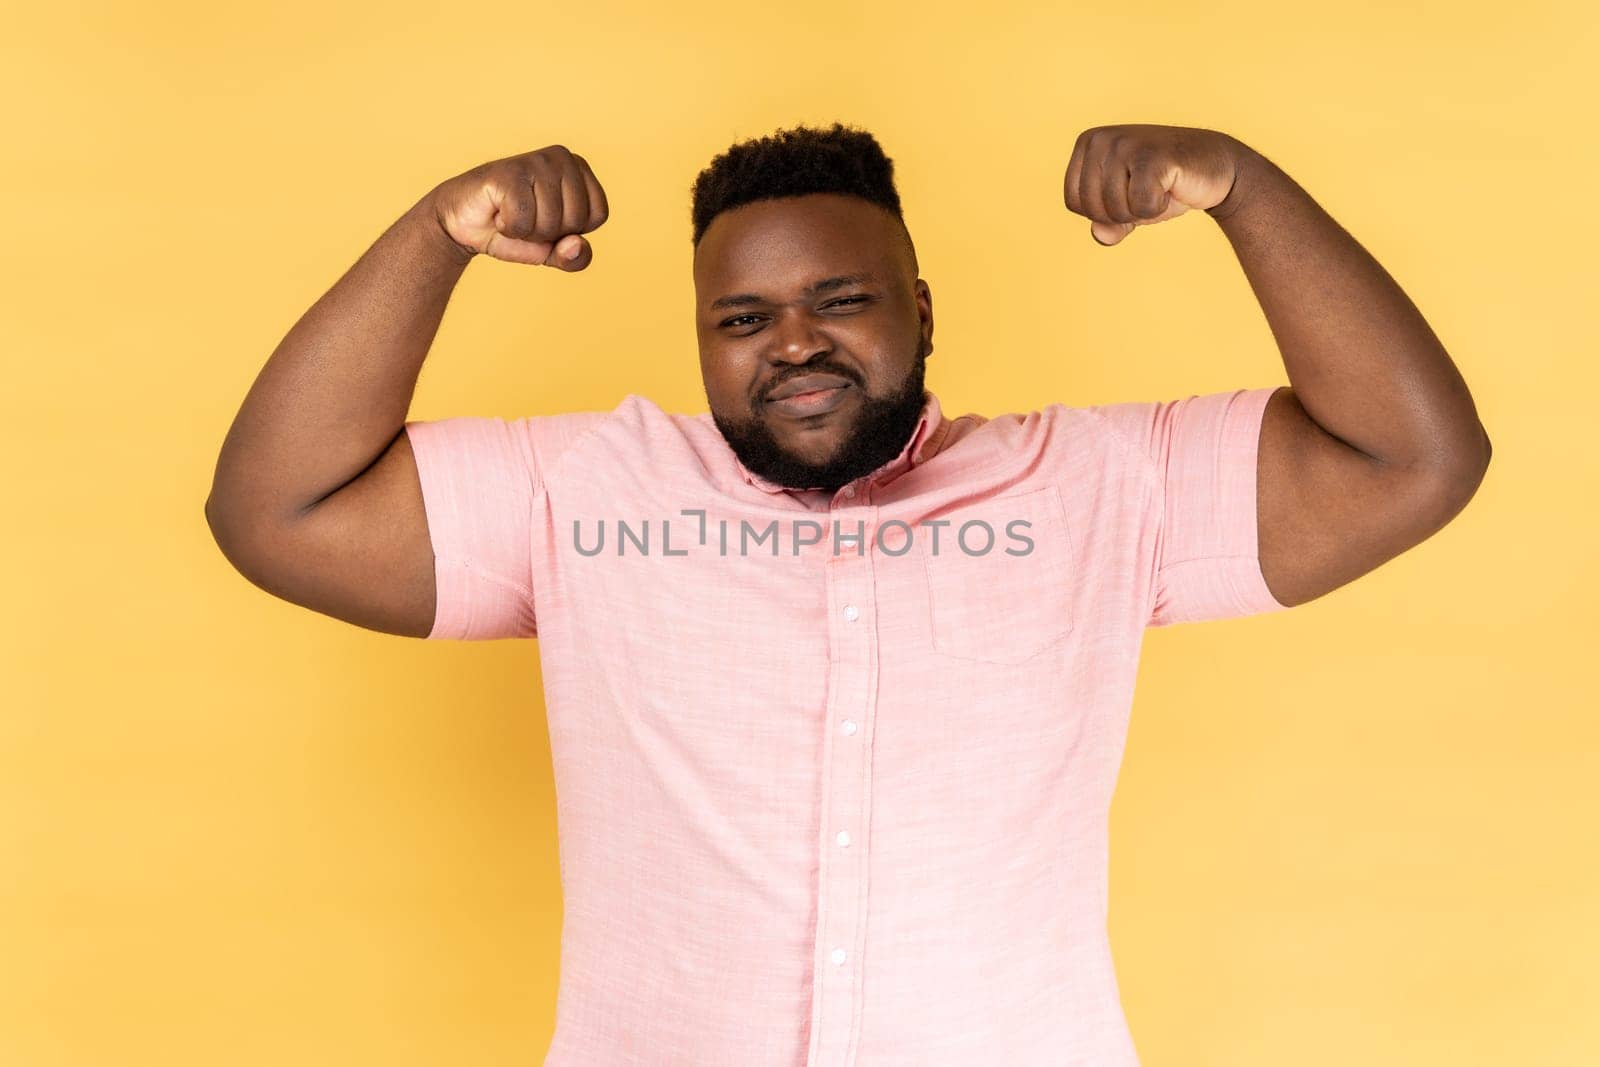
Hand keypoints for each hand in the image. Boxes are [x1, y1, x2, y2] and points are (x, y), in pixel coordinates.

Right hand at [428, 145, 609, 266]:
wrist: (463, 224)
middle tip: (524, 218)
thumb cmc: (513, 231)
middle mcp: (562, 157)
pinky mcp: (509, 172)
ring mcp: (536, 160)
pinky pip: (524, 221)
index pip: (597, 216)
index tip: (546, 219)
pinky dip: (508, 228)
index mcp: (580, 169)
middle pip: (575, 221)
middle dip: (548, 233)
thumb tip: (576, 245)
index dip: (571, 231)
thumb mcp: (551, 251)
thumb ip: (574, 256)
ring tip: (510, 214)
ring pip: (550, 222)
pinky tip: (498, 212)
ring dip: (526, 232)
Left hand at [1063, 124, 1246, 245]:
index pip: (1073, 202)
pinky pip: (1140, 207)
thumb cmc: (1164, 187)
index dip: (1102, 212)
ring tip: (1159, 187)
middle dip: (1122, 214)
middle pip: (1093, 208)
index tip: (1127, 193)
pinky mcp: (1151, 156)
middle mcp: (1101, 139)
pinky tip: (1171, 187)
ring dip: (1141, 211)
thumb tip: (1100, 234)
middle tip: (1147, 192)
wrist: (1215, 168)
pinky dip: (1158, 208)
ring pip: (1115, 209)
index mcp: (1087, 143)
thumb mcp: (1126, 209)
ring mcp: (1125, 144)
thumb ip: (1106, 225)